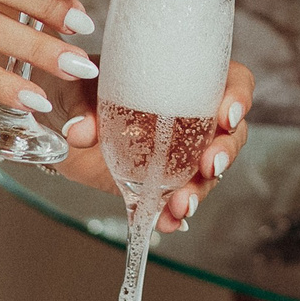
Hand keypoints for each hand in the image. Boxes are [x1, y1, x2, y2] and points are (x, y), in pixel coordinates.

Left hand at [53, 62, 255, 232]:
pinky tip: (166, 222)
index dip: (238, 96)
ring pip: (208, 171)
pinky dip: (173, 214)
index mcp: (183, 78)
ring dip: (201, 189)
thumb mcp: (81, 89)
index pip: (230, 80)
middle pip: (229, 132)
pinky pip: (178, 198)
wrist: (60, 123)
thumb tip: (80, 130)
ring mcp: (180, 152)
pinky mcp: (161, 181)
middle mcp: (191, 115)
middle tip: (211, 165)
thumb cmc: (81, 89)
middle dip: (226, 151)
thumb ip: (83, 106)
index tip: (228, 114)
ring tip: (182, 205)